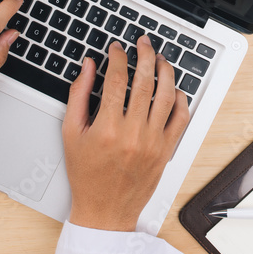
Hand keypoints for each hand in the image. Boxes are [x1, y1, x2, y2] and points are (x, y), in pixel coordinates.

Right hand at [62, 36, 189, 231]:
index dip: (118, 57)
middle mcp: (133, 133)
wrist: (105, 210)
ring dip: (166, 72)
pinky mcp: (166, 151)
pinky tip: (175, 89)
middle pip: (144, 82)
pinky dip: (181, 100)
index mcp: (107, 128)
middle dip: (145, 55)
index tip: (117, 48)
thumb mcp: (71, 134)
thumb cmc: (86, 174)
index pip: (116, 79)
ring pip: (167, 96)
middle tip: (144, 43)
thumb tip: (89, 66)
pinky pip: (180, 119)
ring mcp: (153, 142)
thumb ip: (79, 95)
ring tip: (161, 59)